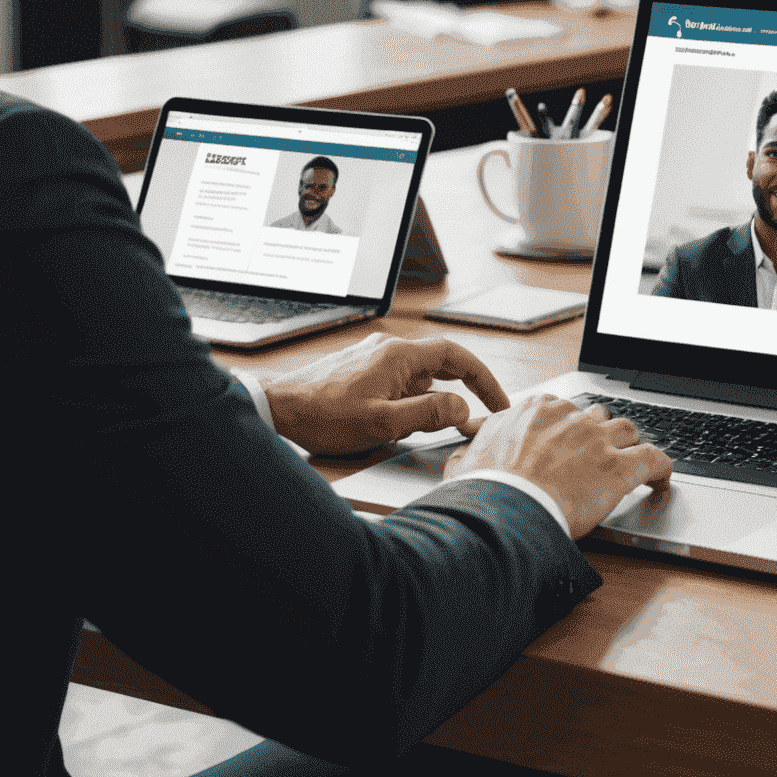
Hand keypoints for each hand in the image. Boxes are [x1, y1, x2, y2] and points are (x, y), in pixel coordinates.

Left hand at [260, 332, 510, 454]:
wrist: (277, 408)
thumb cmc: (324, 415)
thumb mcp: (383, 423)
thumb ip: (427, 414)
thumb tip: (461, 409)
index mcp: (399, 356)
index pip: (456, 357)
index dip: (483, 378)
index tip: (498, 402)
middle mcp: (388, 349)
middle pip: (439, 364)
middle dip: (462, 389)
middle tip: (479, 414)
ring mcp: (372, 358)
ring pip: (417, 376)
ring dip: (432, 398)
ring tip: (436, 427)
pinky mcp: (359, 370)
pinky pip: (397, 381)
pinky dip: (411, 399)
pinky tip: (402, 422)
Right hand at [444, 396, 671, 539]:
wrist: (506, 510)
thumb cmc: (486, 490)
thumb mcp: (467, 461)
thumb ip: (472, 449)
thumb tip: (465, 451)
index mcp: (536, 410)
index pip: (562, 409)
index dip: (567, 429)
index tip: (566, 444)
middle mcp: (570, 418)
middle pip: (597, 416)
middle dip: (599, 433)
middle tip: (596, 455)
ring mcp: (598, 440)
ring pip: (628, 429)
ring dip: (630, 444)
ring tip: (631, 460)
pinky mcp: (620, 468)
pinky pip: (654, 459)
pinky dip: (662, 467)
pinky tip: (662, 478)